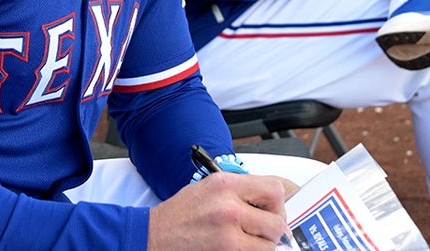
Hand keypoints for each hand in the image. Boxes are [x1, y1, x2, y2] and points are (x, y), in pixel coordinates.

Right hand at [148, 172, 291, 249]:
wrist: (151, 236)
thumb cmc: (178, 215)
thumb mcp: (208, 188)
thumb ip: (238, 192)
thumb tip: (267, 203)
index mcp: (225, 184)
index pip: (274, 190)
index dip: (277, 204)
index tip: (272, 211)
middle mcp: (229, 206)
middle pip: (276, 222)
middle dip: (272, 230)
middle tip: (262, 233)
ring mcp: (228, 234)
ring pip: (269, 245)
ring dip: (262, 246)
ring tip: (247, 242)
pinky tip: (237, 248)